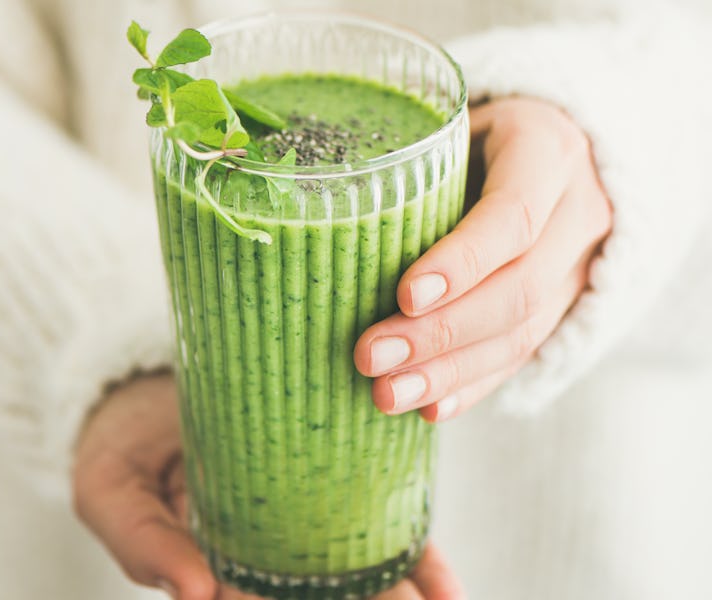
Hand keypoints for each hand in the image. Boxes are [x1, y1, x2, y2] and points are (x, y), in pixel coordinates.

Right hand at [73, 374, 464, 599]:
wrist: (149, 384)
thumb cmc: (122, 442)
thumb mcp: (109, 489)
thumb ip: (139, 540)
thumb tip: (192, 594)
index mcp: (216, 568)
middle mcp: (267, 554)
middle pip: (320, 597)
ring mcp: (301, 518)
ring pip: (356, 571)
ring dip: (398, 593)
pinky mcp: (329, 475)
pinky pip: (374, 520)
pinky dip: (412, 552)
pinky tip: (445, 583)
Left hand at [354, 97, 611, 421]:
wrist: (558, 152)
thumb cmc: (481, 135)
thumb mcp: (458, 126)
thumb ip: (418, 164)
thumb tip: (322, 212)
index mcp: (549, 152)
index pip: (515, 215)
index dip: (464, 261)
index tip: (405, 295)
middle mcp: (577, 213)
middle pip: (519, 288)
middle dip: (441, 332)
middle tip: (371, 357)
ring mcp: (578, 267)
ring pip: (522, 333)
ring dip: (450, 372)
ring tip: (387, 395)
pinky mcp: (565, 305)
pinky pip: (523, 354)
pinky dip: (473, 385)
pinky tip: (430, 408)